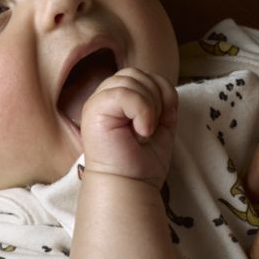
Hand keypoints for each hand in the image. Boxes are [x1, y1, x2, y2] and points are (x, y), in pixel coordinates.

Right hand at [81, 67, 177, 188]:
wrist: (128, 186)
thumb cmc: (142, 162)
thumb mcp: (161, 123)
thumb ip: (163, 99)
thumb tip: (165, 86)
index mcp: (118, 98)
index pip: (143, 75)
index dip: (160, 92)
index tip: (159, 122)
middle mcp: (105, 96)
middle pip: (136, 73)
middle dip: (155, 97)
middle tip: (151, 128)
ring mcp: (97, 102)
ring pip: (131, 79)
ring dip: (149, 106)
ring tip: (145, 131)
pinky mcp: (93, 110)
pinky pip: (124, 93)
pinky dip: (142, 111)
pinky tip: (141, 131)